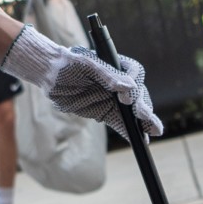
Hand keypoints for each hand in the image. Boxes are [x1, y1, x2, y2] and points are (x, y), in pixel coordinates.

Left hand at [1, 25, 162, 139]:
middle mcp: (118, 81)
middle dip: (143, 106)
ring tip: (152, 131)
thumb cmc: (68, 64)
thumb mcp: (87, 66)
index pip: (134, 73)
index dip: (134, 85)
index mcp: (116, 65)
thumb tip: (129, 87)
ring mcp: (113, 97)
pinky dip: (128, 131)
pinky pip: (120, 122)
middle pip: (137, 94)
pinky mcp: (105, 111)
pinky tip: (139, 139)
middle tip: (146, 118)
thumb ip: (108, 76)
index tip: (127, 98)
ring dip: (143, 121)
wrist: (50, 76)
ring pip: (132, 110)